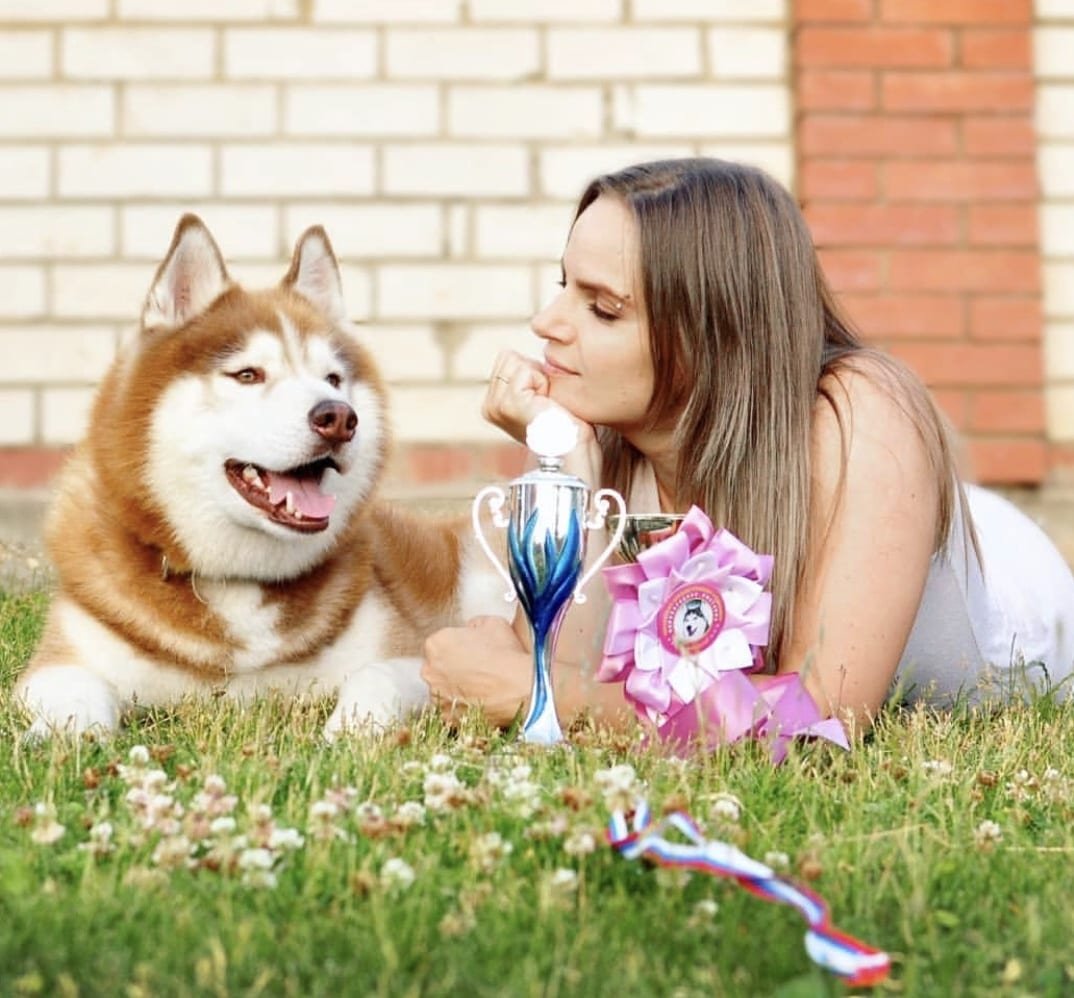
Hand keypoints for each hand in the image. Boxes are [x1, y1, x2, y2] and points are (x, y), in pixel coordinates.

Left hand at [421, 615, 530, 726]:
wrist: (520, 688)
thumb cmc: (507, 655)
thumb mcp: (493, 623)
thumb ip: (473, 624)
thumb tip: (472, 630)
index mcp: (436, 643)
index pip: (440, 642)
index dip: (458, 645)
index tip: (472, 650)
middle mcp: (430, 670)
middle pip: (437, 666)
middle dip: (453, 666)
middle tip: (478, 667)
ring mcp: (436, 696)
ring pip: (443, 688)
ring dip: (456, 687)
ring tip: (481, 685)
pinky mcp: (447, 717)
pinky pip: (451, 709)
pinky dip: (462, 706)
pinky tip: (480, 700)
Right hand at [484, 349, 599, 482]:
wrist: (573, 447)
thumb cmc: (563, 424)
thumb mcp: (535, 396)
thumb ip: (522, 377)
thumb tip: (519, 354)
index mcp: (491, 404)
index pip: (506, 358)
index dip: (532, 372)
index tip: (542, 399)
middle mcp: (489, 407)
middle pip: (509, 357)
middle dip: (534, 373)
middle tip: (545, 402)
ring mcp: (496, 406)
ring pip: (516, 361)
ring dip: (540, 378)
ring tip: (546, 404)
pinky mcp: (509, 404)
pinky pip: (526, 371)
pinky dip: (543, 382)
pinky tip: (547, 405)